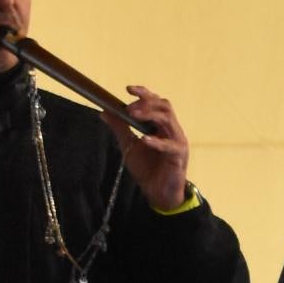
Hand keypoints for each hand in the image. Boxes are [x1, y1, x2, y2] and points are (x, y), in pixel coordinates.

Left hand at [112, 85, 192, 211]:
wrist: (157, 193)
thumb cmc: (147, 169)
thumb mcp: (129, 146)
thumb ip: (120, 128)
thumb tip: (104, 111)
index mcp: (161, 125)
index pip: (157, 102)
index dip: (144, 93)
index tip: (128, 89)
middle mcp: (172, 130)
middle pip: (164, 106)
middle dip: (146, 102)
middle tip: (129, 107)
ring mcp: (178, 141)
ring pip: (168, 119)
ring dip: (150, 115)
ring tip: (133, 115)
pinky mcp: (179, 156)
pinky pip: (169, 145)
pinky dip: (156, 141)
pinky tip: (144, 140)